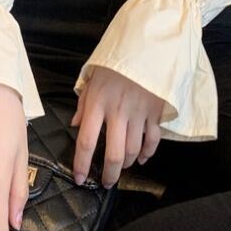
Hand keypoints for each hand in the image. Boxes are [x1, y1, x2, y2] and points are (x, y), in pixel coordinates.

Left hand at [71, 65, 164, 187]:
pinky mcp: (155, 112)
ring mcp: (138, 113)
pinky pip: (152, 139)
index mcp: (98, 103)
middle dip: (109, 174)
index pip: (86, 141)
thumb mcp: (91, 79)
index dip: (81, 164)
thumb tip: (75, 126)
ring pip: (133, 150)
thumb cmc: (114, 64)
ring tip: (122, 167)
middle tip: (106, 182)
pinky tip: (143, 159)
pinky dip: (149, 153)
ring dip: (128, 164)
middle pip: (113, 153)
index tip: (79, 178)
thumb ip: (83, 104)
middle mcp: (118, 111)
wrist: (145, 47)